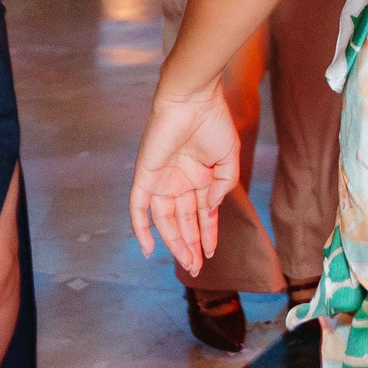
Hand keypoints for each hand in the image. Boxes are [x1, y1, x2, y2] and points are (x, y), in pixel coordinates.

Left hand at [129, 85, 242, 274]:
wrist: (193, 100)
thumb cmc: (213, 122)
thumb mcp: (228, 159)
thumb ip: (223, 186)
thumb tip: (212, 209)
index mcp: (198, 177)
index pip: (201, 212)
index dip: (207, 233)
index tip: (212, 253)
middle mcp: (178, 182)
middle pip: (183, 221)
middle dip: (191, 244)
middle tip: (197, 267)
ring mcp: (161, 180)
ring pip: (165, 220)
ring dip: (175, 242)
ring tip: (188, 263)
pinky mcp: (145, 177)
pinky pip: (139, 209)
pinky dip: (141, 229)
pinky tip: (149, 249)